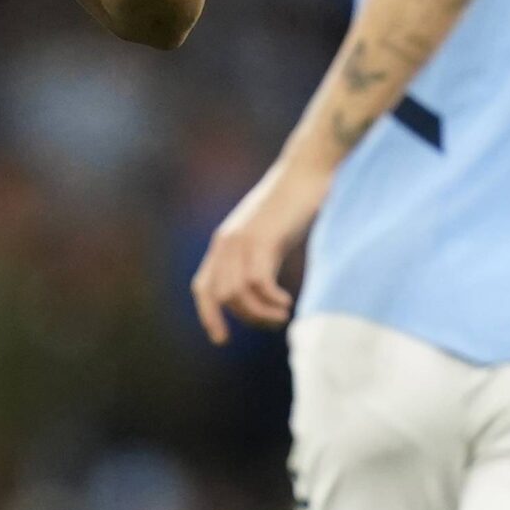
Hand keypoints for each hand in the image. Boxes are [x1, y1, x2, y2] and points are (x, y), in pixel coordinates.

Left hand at [190, 158, 331, 344]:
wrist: (307, 171)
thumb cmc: (294, 204)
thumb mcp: (269, 235)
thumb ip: (259, 258)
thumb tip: (261, 289)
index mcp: (224, 242)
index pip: (203, 287)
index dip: (208, 315)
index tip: (222, 338)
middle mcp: (226, 242)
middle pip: (218, 296)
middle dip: (245, 318)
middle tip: (272, 323)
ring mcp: (242, 240)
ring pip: (235, 294)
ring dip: (260, 313)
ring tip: (282, 314)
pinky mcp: (262, 239)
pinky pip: (257, 283)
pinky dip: (270, 300)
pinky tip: (287, 302)